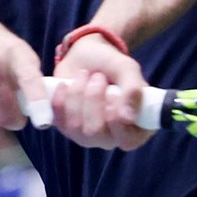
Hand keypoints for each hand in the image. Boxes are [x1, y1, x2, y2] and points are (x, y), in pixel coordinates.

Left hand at [50, 33, 155, 150]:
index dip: (116, 118)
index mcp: (136, 128)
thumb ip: (133, 90)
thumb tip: (127, 118)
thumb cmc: (111, 65)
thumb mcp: (127, 69)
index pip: (127, 140)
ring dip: (77, 95)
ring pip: (76, 127)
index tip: (112, 92)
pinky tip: (66, 85)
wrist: (84, 56)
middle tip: (98, 76)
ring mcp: (89, 136)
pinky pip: (59, 121)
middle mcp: (114, 137)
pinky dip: (61, 98)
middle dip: (93, 98)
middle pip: (96, 132)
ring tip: (84, 76)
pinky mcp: (67, 128)